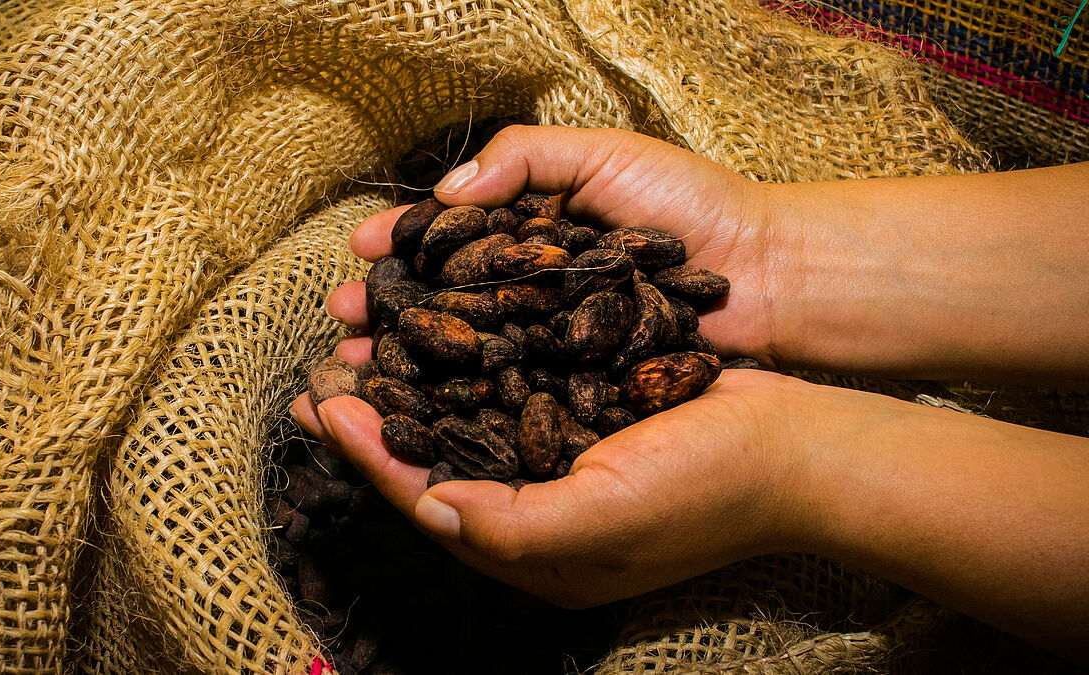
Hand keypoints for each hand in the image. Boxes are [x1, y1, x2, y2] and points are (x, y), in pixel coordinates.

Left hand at [291, 368, 803, 607]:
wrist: (799, 447)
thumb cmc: (709, 489)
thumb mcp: (605, 520)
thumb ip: (511, 527)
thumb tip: (427, 507)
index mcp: (538, 555)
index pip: (429, 502)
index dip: (371, 457)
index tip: (323, 404)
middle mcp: (542, 514)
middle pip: (437, 465)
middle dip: (378, 424)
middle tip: (324, 378)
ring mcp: (565, 468)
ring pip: (468, 426)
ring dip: (416, 389)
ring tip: (370, 349)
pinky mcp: (589, 423)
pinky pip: (512, 395)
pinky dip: (472, 366)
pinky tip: (449, 333)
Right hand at [329, 125, 782, 363]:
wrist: (770, 272)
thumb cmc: (691, 206)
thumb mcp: (601, 153)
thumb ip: (523, 160)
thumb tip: (443, 192)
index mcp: (530, 235)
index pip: (449, 240)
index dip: (402, 245)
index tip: (360, 253)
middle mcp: (532, 292)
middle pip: (444, 303)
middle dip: (388, 310)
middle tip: (338, 321)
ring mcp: (551, 343)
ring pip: (465, 355)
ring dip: (409, 362)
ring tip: (358, 368)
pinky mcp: (575, 388)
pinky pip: (512, 395)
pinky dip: (464, 402)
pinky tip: (423, 409)